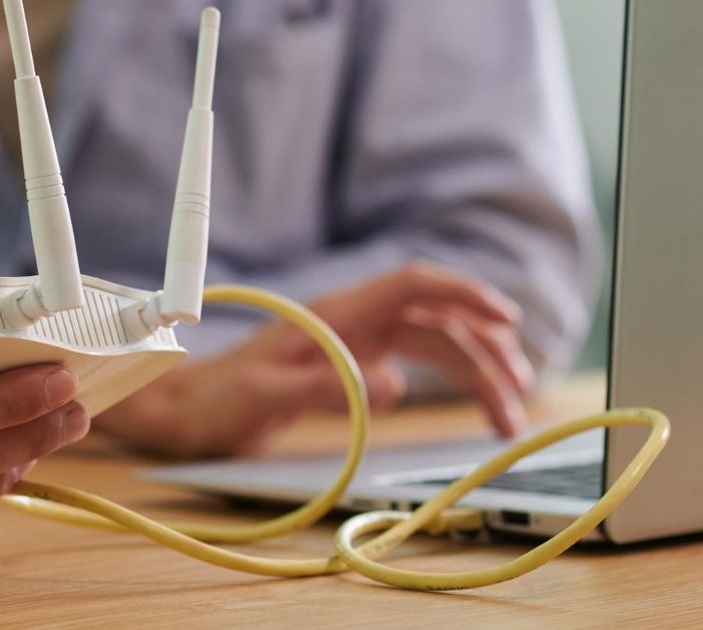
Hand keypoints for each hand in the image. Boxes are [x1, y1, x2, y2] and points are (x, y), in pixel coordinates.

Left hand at [96, 262, 532, 457]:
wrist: (186, 412)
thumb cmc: (217, 402)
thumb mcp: (265, 399)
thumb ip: (326, 390)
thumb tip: (393, 384)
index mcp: (335, 315)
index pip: (411, 285)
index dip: (463, 293)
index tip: (506, 320)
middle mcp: (353, 322)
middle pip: (437, 322)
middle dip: (484, 355)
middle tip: (516, 403)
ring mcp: (357, 343)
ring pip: (435, 345)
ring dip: (476, 373)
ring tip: (508, 417)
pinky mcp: (355, 368)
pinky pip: (417, 364)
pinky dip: (452, 380)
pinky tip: (476, 400)